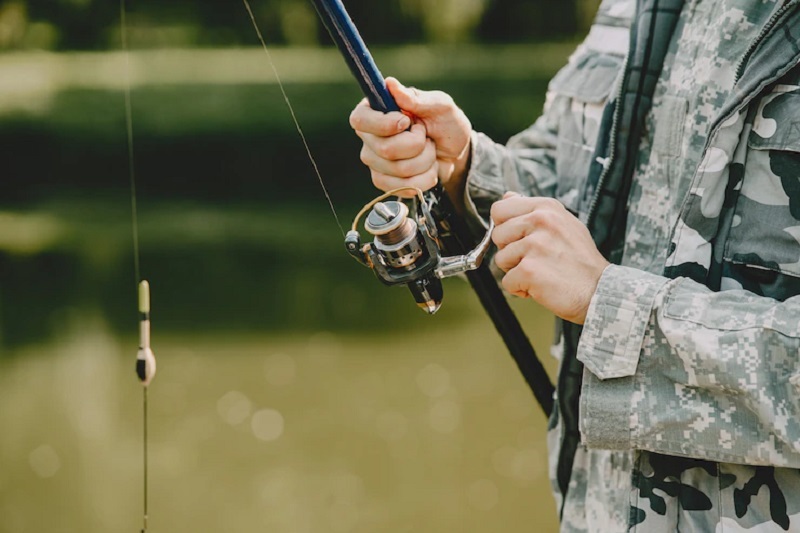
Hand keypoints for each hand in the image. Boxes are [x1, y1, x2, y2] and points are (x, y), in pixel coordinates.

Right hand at [348, 77, 471, 198]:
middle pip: (386, 149)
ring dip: (425, 161)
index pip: (360, 120)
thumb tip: (390, 84)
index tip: (406, 122)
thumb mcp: (439, 105)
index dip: (384, 125)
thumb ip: (416, 98)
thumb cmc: (446, 123)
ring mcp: (374, 161)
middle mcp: (369, 136)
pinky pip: (403, 187)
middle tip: (426, 136)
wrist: (455, 152)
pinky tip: (427, 168)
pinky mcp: (383, 181)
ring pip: (399, 170)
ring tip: (429, 151)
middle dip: (418, 145)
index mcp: (375, 110)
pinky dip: (424, 179)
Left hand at [491, 194, 608, 323]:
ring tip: (541, 271)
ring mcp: (534, 245)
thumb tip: (508, 196)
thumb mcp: (563, 224)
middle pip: (497, 235)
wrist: (600, 290)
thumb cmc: (581, 261)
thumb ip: (533, 210)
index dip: (504, 227)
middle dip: (510, 251)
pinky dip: (520, 289)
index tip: (518, 238)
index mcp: (546, 208)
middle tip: (535, 259)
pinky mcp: (529, 270)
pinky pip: (506, 282)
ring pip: (500, 259)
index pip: (500, 209)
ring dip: (516, 271)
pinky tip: (540, 286)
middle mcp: (540, 221)